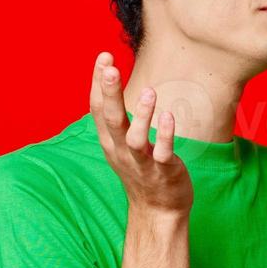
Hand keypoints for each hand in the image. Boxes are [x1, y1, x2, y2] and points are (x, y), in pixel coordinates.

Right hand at [90, 52, 192, 217]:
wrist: (157, 211)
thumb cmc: (141, 170)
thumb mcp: (120, 143)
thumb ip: (114, 117)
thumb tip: (107, 80)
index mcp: (110, 141)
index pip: (97, 109)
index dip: (99, 83)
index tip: (104, 57)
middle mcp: (121, 151)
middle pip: (110, 120)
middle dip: (109, 93)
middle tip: (110, 67)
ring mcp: (142, 163)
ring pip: (134, 138)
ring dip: (140, 115)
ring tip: (148, 92)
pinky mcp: (163, 172)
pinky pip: (163, 154)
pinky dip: (165, 136)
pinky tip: (169, 117)